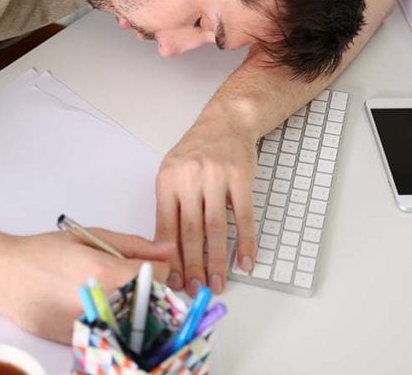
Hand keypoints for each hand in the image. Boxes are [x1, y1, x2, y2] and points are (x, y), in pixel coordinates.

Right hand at [0, 229, 170, 342]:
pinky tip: (89, 306)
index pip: (162, 276)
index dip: (158, 267)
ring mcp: (95, 327)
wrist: (6, 277)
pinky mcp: (83, 341)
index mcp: (110, 274)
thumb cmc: (44, 252)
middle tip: (123, 278)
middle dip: (146, 289)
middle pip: (152, 302)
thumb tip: (167, 249)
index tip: (146, 264)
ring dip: (129, 308)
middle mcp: (106, 305)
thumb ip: (133, 245)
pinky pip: (112, 332)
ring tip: (104, 292)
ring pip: (133, 321)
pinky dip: (109, 321)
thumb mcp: (91, 237)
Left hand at [154, 110, 258, 296]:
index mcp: (167, 181)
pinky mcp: (241, 178)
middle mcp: (189, 179)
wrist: (226, 122)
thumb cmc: (196, 151)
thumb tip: (166, 250)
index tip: (173, 280)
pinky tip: (245, 260)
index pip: (166, 227)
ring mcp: (216, 177)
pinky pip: (243, 216)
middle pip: (191, 231)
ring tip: (218, 281)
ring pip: (216, 227)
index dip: (170, 258)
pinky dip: (245, 241)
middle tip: (196, 289)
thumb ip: (169, 207)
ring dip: (217, 260)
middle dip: (193, 265)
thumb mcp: (172, 173)